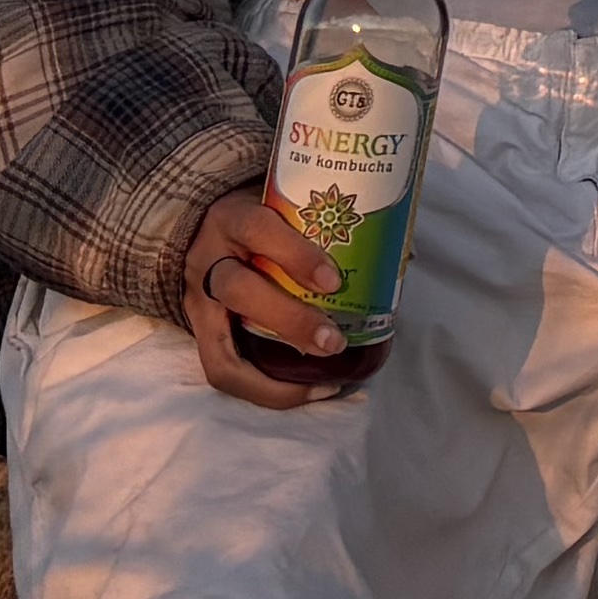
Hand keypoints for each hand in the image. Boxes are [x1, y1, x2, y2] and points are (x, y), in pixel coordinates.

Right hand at [178, 181, 346, 409]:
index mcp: (234, 217)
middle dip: (289, 320)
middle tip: (334, 341)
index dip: (295, 256)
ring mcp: (196, 299)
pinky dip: (264, 389)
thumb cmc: (259, 218)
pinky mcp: (198, 331)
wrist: (198, 224)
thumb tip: (400, 254)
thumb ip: (325, 223)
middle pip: (239, 289)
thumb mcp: (281, 206)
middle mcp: (209, 258)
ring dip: (273, 370)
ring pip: (222, 341)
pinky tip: (305, 392)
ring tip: (322, 380)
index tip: (334, 281)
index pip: (259, 229)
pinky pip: (222, 371)